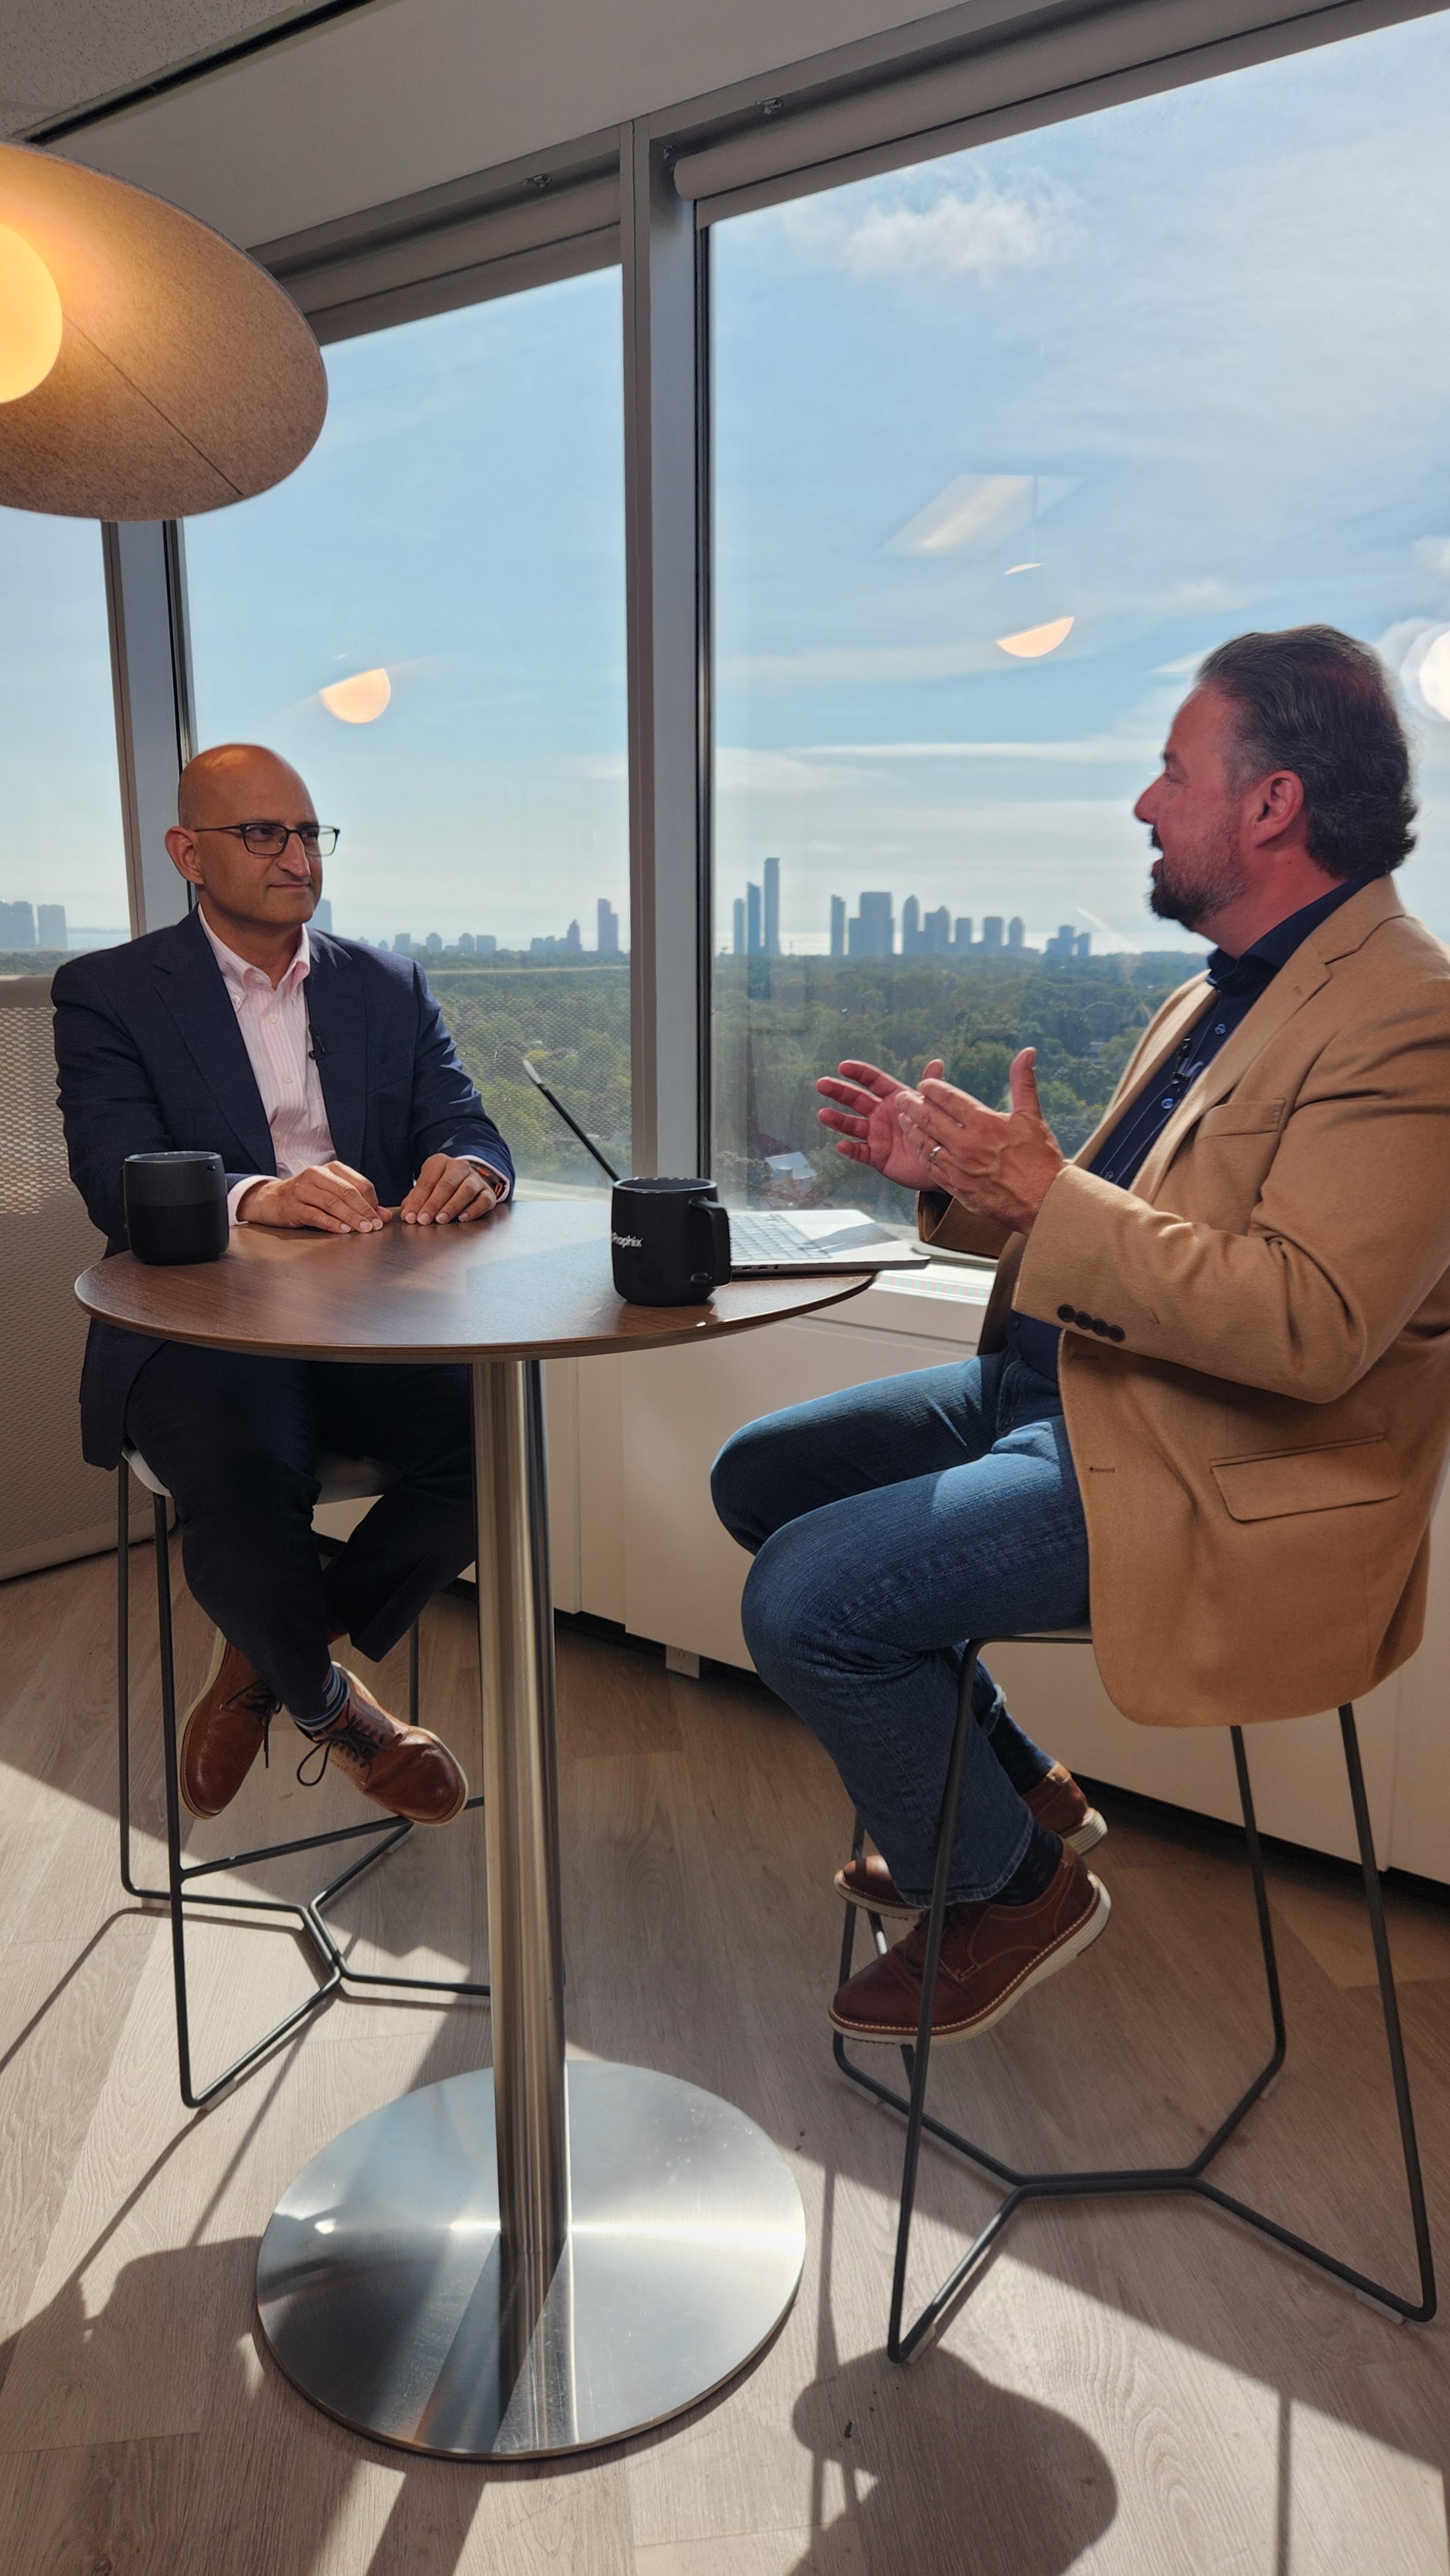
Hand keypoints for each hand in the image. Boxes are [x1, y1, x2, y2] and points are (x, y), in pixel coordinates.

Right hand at [237, 1161, 394, 1233]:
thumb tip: (385, 1216)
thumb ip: (360, 1203)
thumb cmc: (308, 1196)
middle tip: (375, 1225)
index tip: (380, 1218)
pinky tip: (342, 1230)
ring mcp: (303, 1189)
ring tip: (363, 1229)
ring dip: (351, 1218)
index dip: (373, 1202)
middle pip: (347, 1192)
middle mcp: (317, 1174)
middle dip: (364, 1211)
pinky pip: (316, 1214)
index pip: (360, 1183)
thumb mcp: (335, 1195)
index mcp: (332, 1168)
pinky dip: (331, 1223)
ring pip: (333, 1203)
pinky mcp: (293, 1205)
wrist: (272, 1199)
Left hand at [402, 1155, 501, 1224]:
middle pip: (446, 1184)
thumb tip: (407, 1213)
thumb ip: (416, 1199)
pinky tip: (463, 1218)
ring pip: (466, 1190)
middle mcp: (459, 1167)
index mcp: (440, 1163)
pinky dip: (473, 1210)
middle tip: (423, 1219)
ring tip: (441, 1220)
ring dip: (452, 1206)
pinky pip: (483, 1200)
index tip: (410, 1216)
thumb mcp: (427, 1187)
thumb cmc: (443, 1186)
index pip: (427, 1181)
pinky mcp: (488, 1192)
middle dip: (433, 1204)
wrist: (469, 1180)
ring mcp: (475, 1179)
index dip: (417, 1200)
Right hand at [816, 1057, 946, 1190]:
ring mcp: (876, 1136)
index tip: (843, 1066)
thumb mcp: (935, 1109)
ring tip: (823, 1115)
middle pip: (856, 1100)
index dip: (859, 1073)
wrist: (941, 1163)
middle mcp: (881, 1115)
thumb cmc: (938, 1132)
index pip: (873, 1081)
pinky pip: (859, 1152)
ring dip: (837, 1120)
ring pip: (852, 1126)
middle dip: (839, 1091)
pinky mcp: (876, 1156)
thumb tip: (936, 1062)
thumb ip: (930, 1089)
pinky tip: (841, 1145)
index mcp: (894, 1099)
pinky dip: (850, 1149)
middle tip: (822, 1084)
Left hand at [896, 1050, 1064, 1234]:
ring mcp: (959, 1168)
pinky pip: (931, 1167)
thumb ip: (1023, 1081)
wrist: (1044, 1201)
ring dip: (911, 1129)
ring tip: (902, 1119)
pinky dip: (921, 1154)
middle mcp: (966, 1144)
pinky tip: (917, 1147)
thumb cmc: (1041, 1158)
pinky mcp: (957, 1187)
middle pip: (929, 1119)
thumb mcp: (1032, 1116)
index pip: (948, 1099)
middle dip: (912, 1105)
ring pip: (925, 1143)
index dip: (932, 1089)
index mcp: (984, 1123)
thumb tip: (1027, 1051)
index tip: (924, 1084)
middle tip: (901, 1097)